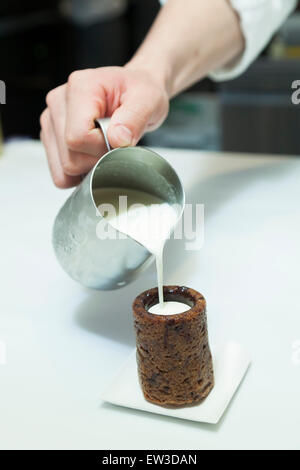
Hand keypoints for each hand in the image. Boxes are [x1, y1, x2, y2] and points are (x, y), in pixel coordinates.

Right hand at [40, 66, 168, 187]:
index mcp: (80, 88)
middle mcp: (59, 102)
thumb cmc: (138, 92)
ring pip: (63, 170)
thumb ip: (134, 118)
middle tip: (114, 143)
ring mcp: (51, 121)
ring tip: (102, 147)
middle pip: (69, 158)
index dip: (102, 148)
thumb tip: (117, 139)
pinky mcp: (51, 137)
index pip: (78, 137)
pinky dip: (78, 174)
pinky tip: (92, 157)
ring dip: (87, 168)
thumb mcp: (149, 99)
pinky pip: (60, 174)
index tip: (118, 140)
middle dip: (96, 160)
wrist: (132, 91)